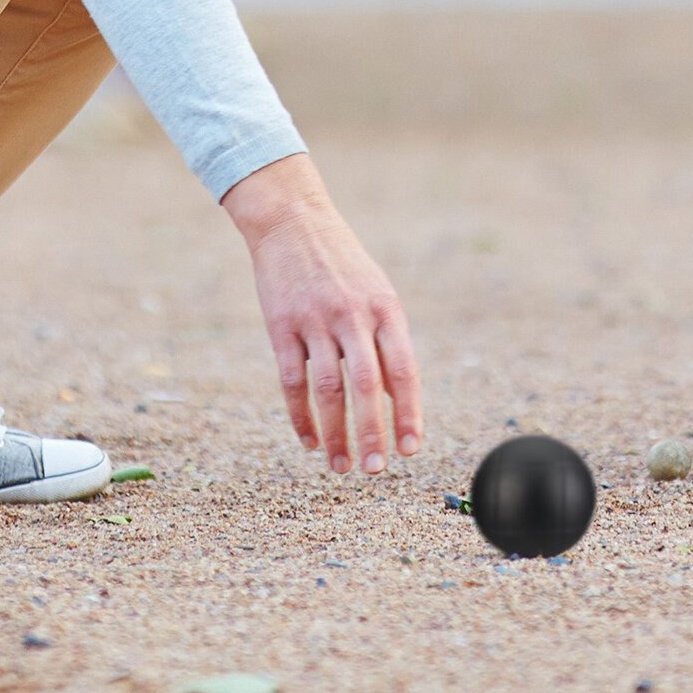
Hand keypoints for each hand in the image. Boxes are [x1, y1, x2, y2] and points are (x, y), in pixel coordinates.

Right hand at [222, 155, 422, 473]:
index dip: (408, 412)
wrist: (294, 222)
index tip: (411, 449)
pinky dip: (301, 416)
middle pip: (366, 386)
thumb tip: (394, 398)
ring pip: (328, 390)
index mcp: (385, 308)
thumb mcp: (376, 292)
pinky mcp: (281, 326)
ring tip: (340, 466)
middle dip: (372, 432)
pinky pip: (292, 381)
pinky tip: (309, 440)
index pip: (403, 370)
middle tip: (376, 470)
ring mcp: (315, 321)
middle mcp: (353, 316)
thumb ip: (386, 340)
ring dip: (335, 434)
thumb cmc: (342, 265)